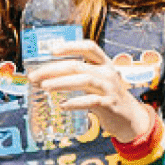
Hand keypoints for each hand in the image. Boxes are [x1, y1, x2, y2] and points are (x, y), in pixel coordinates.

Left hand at [24, 41, 154, 144]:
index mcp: (105, 64)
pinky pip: (91, 101)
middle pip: (78, 66)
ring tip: (44, 87)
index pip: (89, 47)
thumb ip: (78, 78)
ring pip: (84, 81)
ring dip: (61, 83)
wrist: (130, 118)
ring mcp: (110, 89)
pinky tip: (63, 106)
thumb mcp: (98, 82)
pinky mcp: (110, 105)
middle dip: (53, 70)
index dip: (71, 46)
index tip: (52, 50)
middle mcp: (108, 73)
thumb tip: (43, 78)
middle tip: (34, 77)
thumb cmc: (107, 98)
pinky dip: (75, 103)